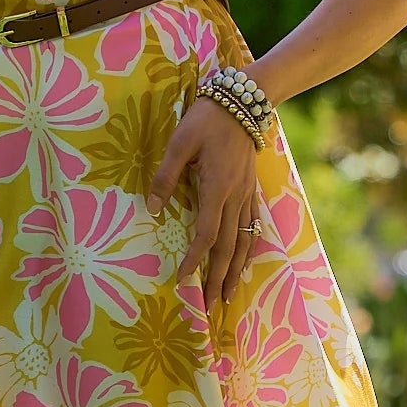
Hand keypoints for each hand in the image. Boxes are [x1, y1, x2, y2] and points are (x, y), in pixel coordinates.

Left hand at [146, 96, 260, 309]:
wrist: (244, 100)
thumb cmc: (207, 119)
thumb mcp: (179, 142)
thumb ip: (166, 176)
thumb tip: (152, 208)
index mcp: (216, 188)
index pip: (206, 234)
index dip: (196, 259)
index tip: (183, 279)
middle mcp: (235, 197)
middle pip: (228, 247)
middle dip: (218, 278)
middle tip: (210, 306)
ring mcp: (247, 195)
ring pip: (244, 241)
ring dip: (235, 271)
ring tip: (228, 295)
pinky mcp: (251, 189)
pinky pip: (253, 227)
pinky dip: (250, 249)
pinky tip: (245, 263)